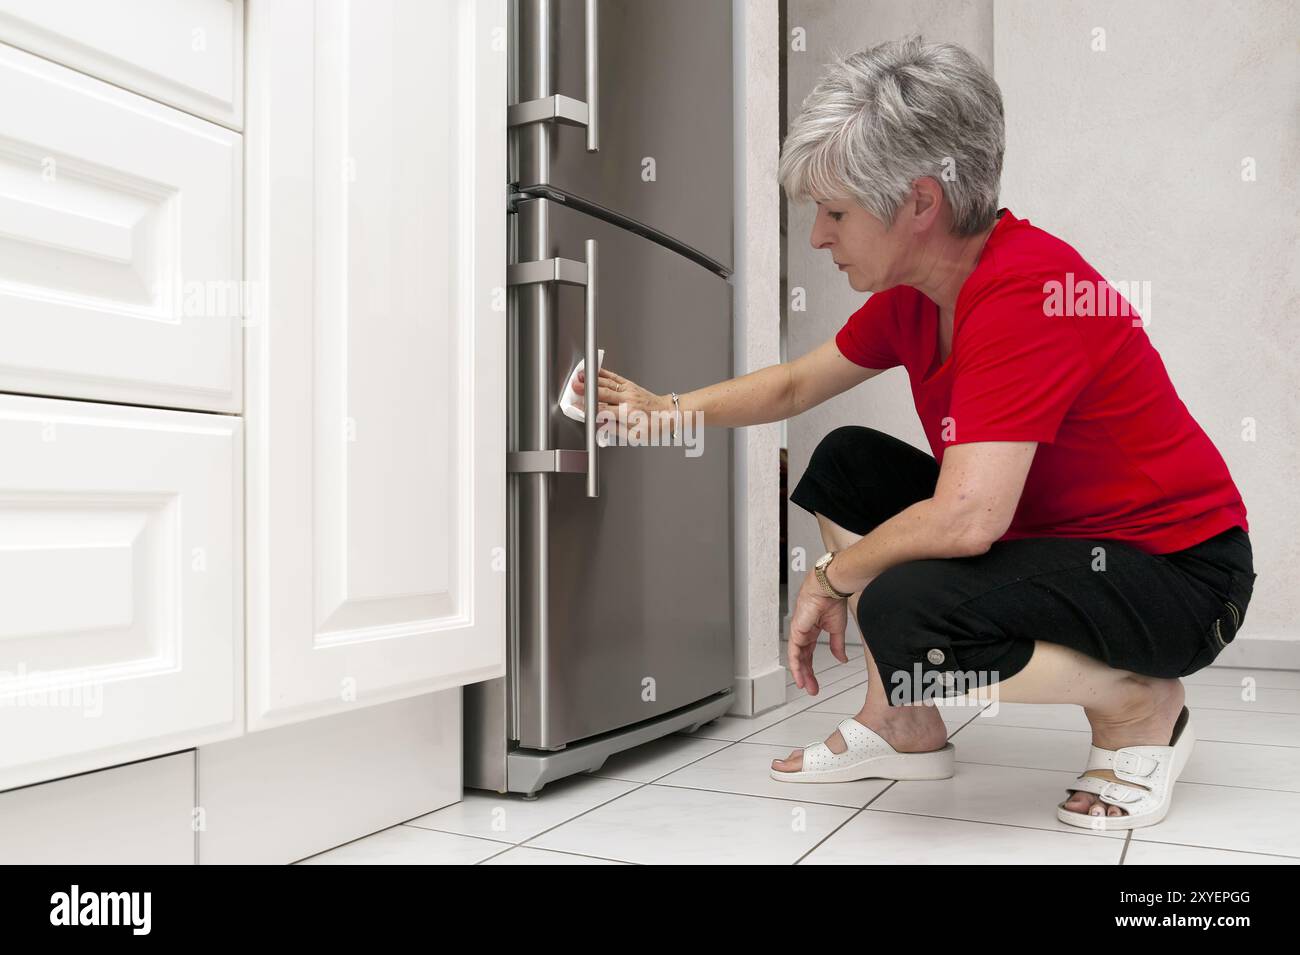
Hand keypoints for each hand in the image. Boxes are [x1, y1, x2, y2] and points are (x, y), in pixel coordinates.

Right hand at [572, 366, 669, 421]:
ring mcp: (629, 390)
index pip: (603, 410)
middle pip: (603, 393)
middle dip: (587, 389)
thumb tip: (601, 425)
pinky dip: (604, 373)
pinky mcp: (630, 385)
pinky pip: (615, 377)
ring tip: (581, 376)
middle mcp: (628, 400)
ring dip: (592, 379)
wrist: (668, 413)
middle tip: (575, 386)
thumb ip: (616, 430)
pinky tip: (595, 371)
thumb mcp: (635, 436)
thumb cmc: (653, 426)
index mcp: (628, 414)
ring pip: (607, 383)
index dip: (589, 408)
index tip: (578, 406)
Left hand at [787, 570, 849, 695]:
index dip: (811, 669)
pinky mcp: (796, 631)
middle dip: (807, 675)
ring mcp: (798, 632)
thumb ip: (837, 646)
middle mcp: (803, 632)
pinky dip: (796, 664)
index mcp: (812, 631)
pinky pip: (794, 652)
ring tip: (806, 686)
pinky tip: (799, 675)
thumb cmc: (832, 601)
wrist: (830, 589)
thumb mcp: (837, 629)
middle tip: (811, 688)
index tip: (815, 682)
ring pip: (797, 658)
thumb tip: (842, 658)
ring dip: (801, 673)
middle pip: (802, 659)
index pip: (809, 654)